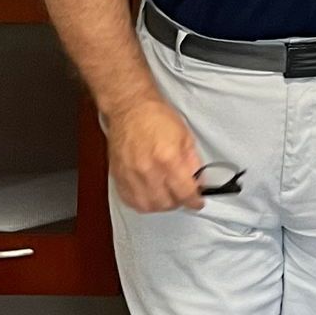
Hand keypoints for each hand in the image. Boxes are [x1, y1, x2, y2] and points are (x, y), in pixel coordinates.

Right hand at [106, 97, 203, 212]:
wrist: (130, 109)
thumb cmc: (157, 118)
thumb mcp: (185, 136)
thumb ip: (192, 162)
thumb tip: (198, 181)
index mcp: (168, 159)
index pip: (184, 192)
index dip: (194, 201)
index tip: (198, 202)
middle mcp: (148, 170)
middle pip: (166, 203)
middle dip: (178, 202)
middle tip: (183, 195)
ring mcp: (130, 175)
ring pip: (147, 206)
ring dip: (160, 205)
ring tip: (167, 196)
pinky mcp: (118, 177)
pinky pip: (130, 201)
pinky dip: (142, 203)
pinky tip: (150, 195)